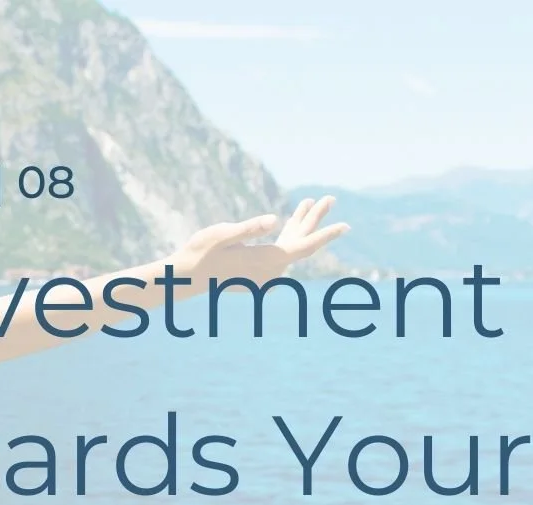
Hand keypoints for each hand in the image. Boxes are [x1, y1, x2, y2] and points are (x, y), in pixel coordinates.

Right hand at [164, 196, 347, 287]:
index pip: (304, 247)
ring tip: (311, 202)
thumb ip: (249, 228)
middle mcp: (271, 271)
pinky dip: (288, 235)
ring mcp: (266, 275)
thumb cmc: (201, 252)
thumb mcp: (222, 234)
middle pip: (301, 243)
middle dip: (315, 220)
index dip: (326, 235)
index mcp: (266, 260)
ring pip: (291, 247)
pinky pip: (281, 252)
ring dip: (300, 224)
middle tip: (331, 198)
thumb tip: (274, 221)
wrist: (186, 277)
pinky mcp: (259, 274)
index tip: (346, 226)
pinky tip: (291, 222)